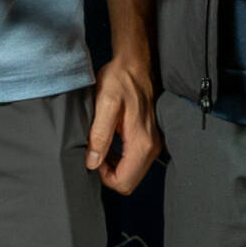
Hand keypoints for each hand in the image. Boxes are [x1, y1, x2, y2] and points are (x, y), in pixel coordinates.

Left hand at [88, 48, 159, 194]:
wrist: (135, 64)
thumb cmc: (120, 79)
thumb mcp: (104, 104)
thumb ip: (99, 135)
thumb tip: (92, 162)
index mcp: (141, 141)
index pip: (124, 182)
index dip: (104, 176)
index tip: (94, 158)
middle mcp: (152, 146)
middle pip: (130, 182)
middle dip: (110, 174)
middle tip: (97, 153)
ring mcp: (153, 143)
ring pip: (133, 173)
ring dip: (115, 167)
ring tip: (102, 147)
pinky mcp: (150, 138)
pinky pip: (136, 161)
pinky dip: (122, 159)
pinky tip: (111, 143)